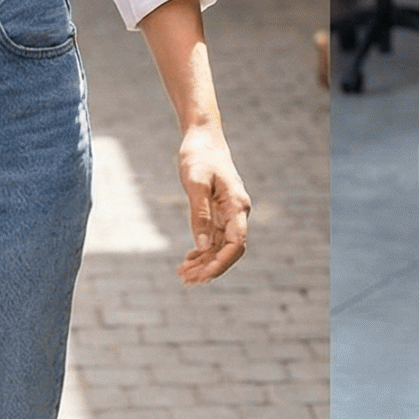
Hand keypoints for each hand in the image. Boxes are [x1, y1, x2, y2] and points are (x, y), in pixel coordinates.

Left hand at [174, 124, 250, 282]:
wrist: (203, 138)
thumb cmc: (200, 157)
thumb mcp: (196, 185)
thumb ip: (200, 216)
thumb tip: (203, 246)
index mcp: (237, 205)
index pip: (237, 243)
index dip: (222, 262)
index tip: (203, 275)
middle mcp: (237, 212)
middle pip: (229, 250)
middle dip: (210, 267)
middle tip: (186, 280)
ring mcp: (228, 213)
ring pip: (220, 246)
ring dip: (203, 262)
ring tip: (182, 275)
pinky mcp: (219, 211)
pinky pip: (214, 238)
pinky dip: (202, 251)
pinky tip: (187, 259)